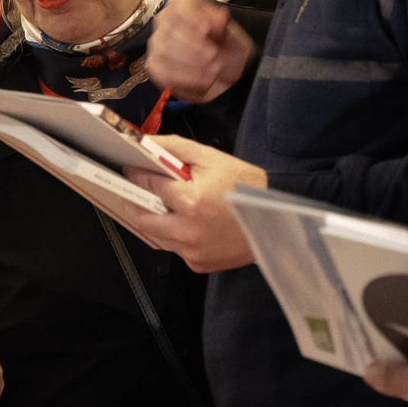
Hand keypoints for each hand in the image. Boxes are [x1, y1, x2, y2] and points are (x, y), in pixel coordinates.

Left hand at [123, 138, 266, 271]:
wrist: (277, 219)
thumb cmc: (246, 185)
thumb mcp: (210, 158)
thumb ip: (174, 148)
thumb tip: (145, 143)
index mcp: (189, 201)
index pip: (148, 185)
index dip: (136, 174)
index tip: (130, 168)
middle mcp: (186, 230)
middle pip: (141, 216)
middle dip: (134, 200)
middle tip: (134, 189)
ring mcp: (191, 251)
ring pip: (156, 235)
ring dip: (154, 219)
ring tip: (161, 203)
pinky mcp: (198, 263)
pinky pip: (175, 248)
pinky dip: (175, 235)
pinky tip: (186, 222)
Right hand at [145, 0, 254, 104]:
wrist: (226, 73)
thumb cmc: (227, 49)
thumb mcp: (233, 35)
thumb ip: (225, 26)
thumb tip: (220, 16)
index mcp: (183, 3)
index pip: (180, 6)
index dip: (194, 19)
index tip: (208, 31)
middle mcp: (165, 20)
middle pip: (170, 30)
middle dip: (194, 47)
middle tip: (214, 55)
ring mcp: (157, 44)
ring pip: (165, 52)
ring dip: (192, 64)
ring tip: (213, 70)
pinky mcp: (155, 66)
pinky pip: (164, 72)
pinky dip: (186, 79)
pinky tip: (203, 82)